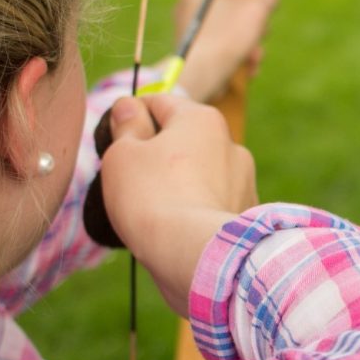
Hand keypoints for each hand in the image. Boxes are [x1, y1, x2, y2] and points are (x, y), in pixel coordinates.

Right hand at [99, 93, 256, 315]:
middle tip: (129, 181)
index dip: (130, 119)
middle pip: (182, 140)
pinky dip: (195, 210)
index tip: (114, 142)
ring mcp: (243, 180)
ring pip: (198, 173)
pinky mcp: (245, 214)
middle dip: (155, 155)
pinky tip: (176, 228)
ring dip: (177, 184)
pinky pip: (211, 203)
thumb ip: (125, 126)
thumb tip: (129, 108)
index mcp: (201, 119)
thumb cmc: (152, 198)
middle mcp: (230, 144)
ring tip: (153, 210)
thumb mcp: (122, 154)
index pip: (158, 103)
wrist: (194, 256)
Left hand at [170, 0, 277, 102]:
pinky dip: (238, 61)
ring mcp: (192, 35)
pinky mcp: (196, 57)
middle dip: (254, 29)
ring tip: (254, 58)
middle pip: (235, 12)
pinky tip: (247, 69)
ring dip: (251, 48)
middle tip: (260, 35)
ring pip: (232, 36)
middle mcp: (189, 9)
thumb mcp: (256, 8)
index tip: (262, 10)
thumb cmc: (227, 38)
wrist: (203, 76)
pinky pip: (224, 52)